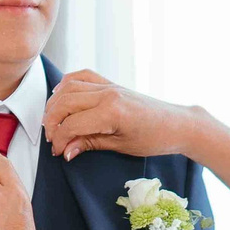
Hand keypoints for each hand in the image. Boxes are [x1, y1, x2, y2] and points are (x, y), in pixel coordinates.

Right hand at [43, 68, 204, 159]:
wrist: (177, 124)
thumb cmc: (155, 138)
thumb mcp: (121, 146)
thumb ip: (90, 144)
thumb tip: (66, 150)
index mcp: (112, 112)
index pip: (72, 124)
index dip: (60, 140)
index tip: (58, 152)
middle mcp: (108, 94)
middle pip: (64, 102)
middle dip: (52, 122)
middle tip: (52, 140)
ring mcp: (109, 85)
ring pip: (69, 87)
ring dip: (55, 104)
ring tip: (53, 123)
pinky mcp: (111, 83)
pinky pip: (83, 76)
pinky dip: (67, 84)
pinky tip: (61, 97)